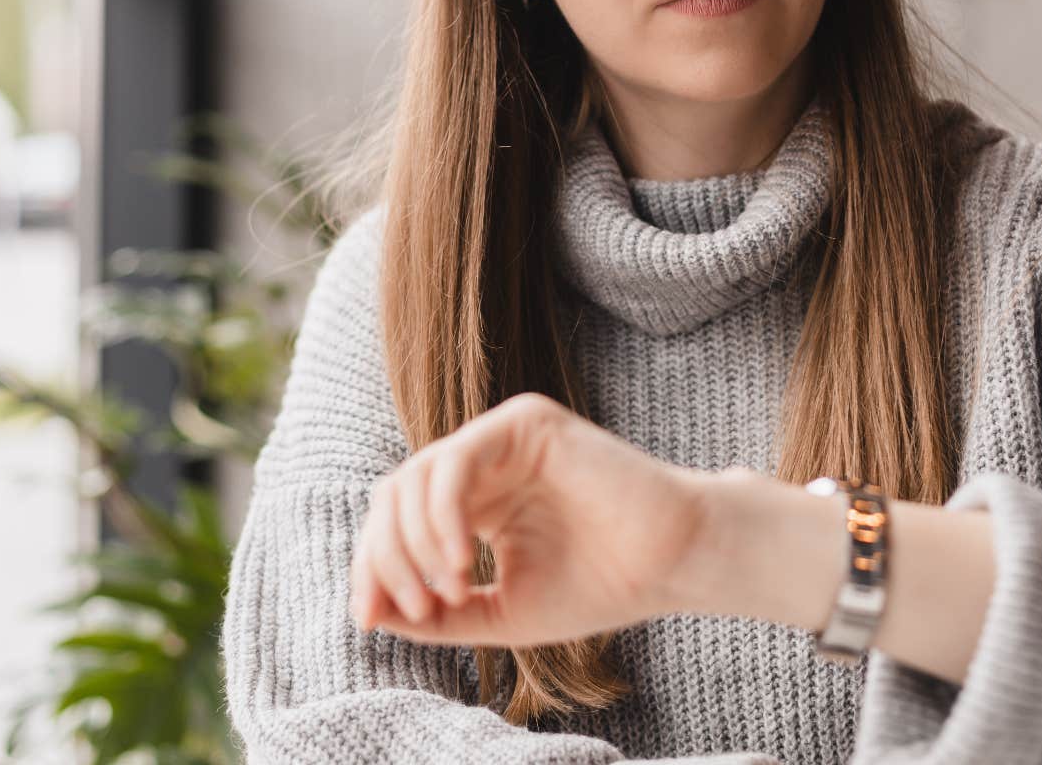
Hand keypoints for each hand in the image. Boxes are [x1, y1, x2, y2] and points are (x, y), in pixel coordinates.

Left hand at [348, 392, 710, 647]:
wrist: (671, 563)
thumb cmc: (600, 585)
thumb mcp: (500, 612)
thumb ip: (437, 613)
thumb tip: (370, 613)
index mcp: (473, 502)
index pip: (395, 524)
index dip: (373, 569)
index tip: (371, 620)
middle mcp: (481, 464)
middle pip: (393, 498)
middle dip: (386, 558)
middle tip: (413, 610)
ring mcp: (501, 439)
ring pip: (413, 478)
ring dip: (414, 543)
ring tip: (450, 590)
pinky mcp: (525, 423)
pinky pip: (453, 461)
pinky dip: (443, 515)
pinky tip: (463, 560)